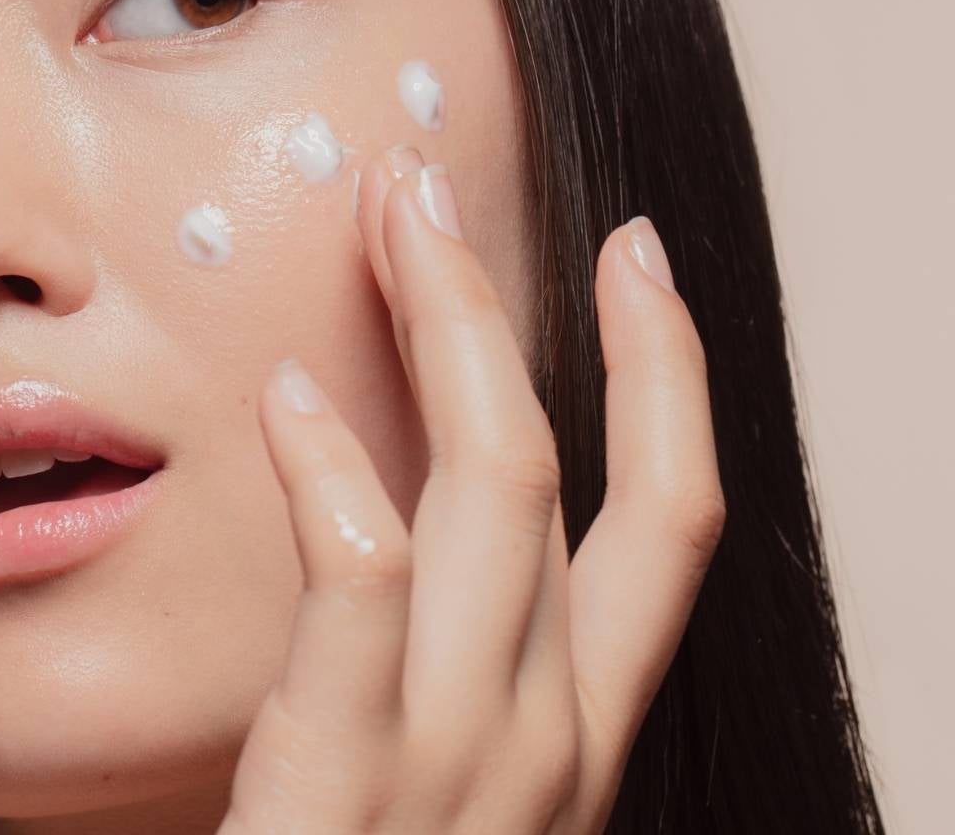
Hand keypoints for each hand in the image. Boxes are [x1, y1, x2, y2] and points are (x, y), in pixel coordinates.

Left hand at [221, 147, 724, 833]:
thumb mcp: (435, 809)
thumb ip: (435, 700)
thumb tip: (394, 562)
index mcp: (577, 741)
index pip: (671, 525)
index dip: (667, 373)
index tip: (635, 252)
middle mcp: (548, 746)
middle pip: (565, 468)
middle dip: (501, 300)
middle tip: (423, 182)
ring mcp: (461, 766)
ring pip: (499, 484)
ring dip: (443, 323)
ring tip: (378, 221)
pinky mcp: (348, 785)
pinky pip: (366, 580)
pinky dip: (331, 466)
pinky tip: (283, 393)